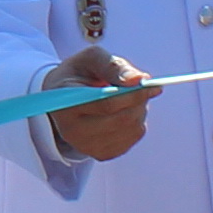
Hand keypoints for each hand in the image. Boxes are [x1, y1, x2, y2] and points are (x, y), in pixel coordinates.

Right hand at [46, 45, 157, 161]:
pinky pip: (132, 138)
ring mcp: (86, 146)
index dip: (131, 93)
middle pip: (120, 119)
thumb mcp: (91, 58)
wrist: (65, 97)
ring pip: (129, 129)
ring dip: (139, 110)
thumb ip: (113, 65)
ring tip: (129, 97)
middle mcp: (72, 131)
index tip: (148, 83)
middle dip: (138, 101)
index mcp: (65, 103)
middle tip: (143, 87)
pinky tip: (125, 111)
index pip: (105, 104)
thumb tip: (138, 80)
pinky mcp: (100, 154)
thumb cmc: (79, 73)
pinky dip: (136, 122)